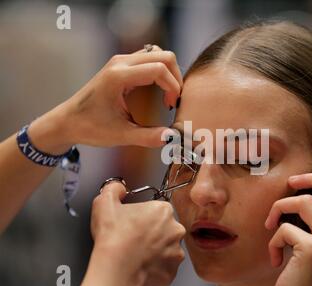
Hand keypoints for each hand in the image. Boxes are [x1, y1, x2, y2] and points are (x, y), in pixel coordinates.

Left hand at [28, 45, 181, 153]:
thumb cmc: (89, 127)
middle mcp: (120, 63)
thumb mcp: (120, 135)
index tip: (171, 106)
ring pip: (158, 54)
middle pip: (163, 56)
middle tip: (172, 101)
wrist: (67, 121)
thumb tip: (171, 137)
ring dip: (169, 73)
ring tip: (167, 96)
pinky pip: (149, 59)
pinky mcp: (121, 65)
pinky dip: (160, 71)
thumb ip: (148, 137)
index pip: (159, 69)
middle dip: (175, 78)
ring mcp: (120, 61)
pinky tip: (158, 90)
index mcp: (118, 77)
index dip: (173, 87)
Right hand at [76, 180, 185, 285]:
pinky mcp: (172, 271)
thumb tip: (118, 188)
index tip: (133, 223)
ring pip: (167, 248)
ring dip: (155, 250)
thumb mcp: (105, 203)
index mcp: (163, 210)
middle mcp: (175, 229)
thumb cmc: (114, 239)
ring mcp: (176, 251)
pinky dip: (155, 268)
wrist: (116, 270)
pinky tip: (141, 266)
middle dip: (152, 233)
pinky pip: (165, 267)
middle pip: (165, 228)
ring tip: (136, 254)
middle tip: (134, 239)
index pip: (156, 210)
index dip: (142, 216)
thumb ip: (113, 189)